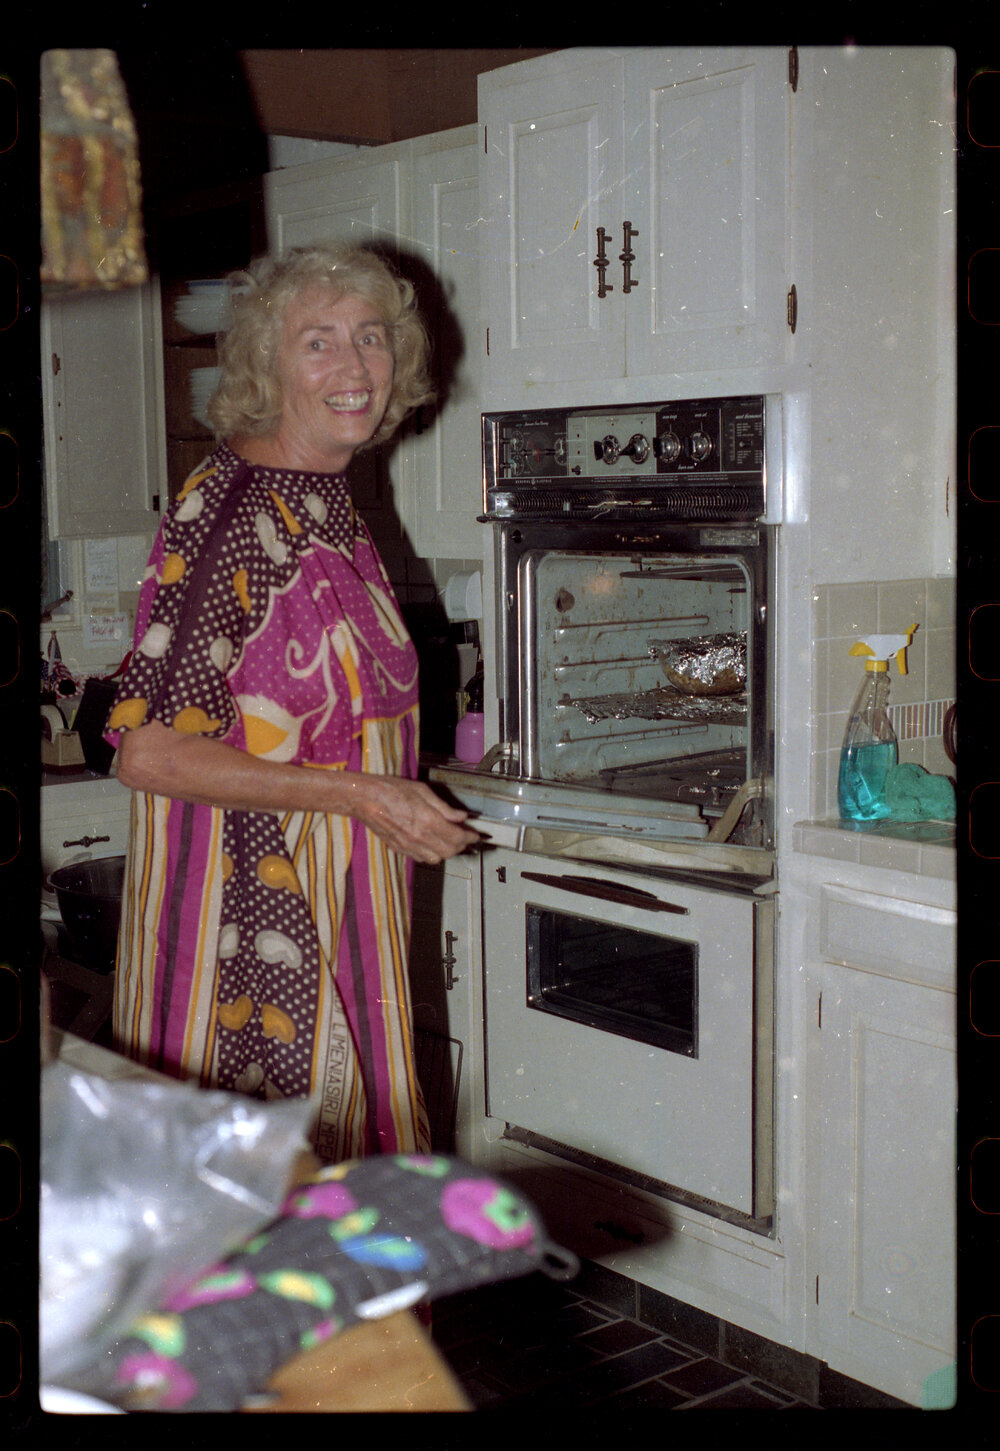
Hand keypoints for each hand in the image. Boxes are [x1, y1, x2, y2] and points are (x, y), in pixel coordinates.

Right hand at [348, 776, 481, 863]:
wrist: (364, 798)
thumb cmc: (391, 790)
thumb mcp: (422, 791)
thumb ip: (444, 807)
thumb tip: (461, 816)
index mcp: (428, 820)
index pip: (457, 836)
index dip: (470, 837)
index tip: (476, 834)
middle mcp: (420, 837)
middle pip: (449, 851)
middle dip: (461, 846)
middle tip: (465, 837)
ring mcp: (409, 845)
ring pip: (436, 858)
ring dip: (447, 852)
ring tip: (450, 841)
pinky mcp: (399, 848)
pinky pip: (421, 858)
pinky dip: (432, 854)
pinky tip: (432, 844)